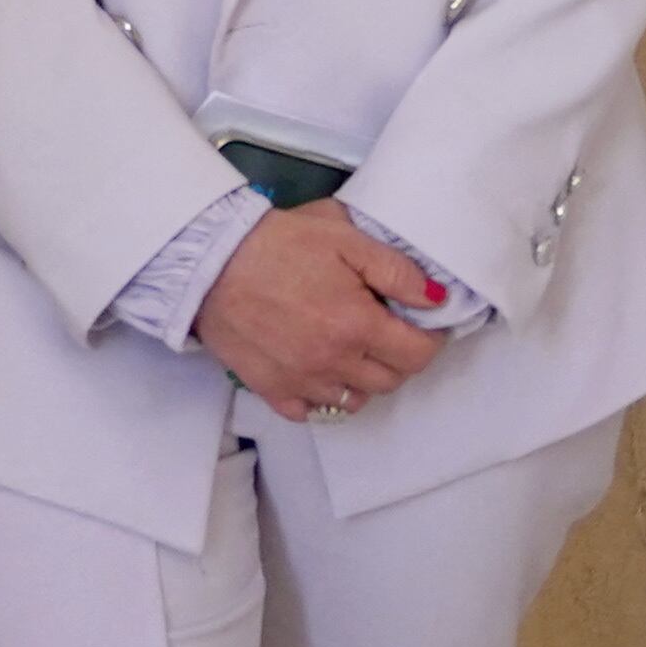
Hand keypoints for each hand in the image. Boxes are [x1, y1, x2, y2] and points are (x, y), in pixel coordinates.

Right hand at [194, 203, 444, 423]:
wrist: (209, 259)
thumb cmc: (278, 242)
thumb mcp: (344, 236)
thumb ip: (396, 269)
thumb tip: (436, 299)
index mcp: (358, 325)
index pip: (418, 354)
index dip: (430, 338)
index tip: (422, 323)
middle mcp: (334, 363)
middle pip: (391, 381)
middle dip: (399, 356)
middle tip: (385, 327)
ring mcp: (302, 382)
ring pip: (354, 400)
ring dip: (363, 378)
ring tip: (350, 347)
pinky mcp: (271, 390)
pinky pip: (311, 410)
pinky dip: (321, 393)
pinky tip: (315, 365)